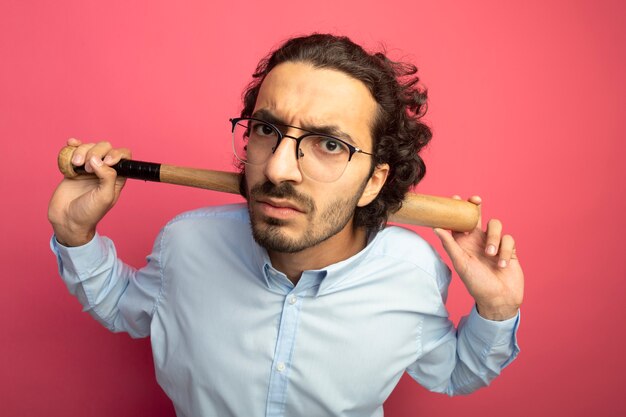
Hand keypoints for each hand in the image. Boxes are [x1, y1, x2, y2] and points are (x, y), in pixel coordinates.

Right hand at [48, 138, 130, 245]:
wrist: (66, 220)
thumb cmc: (89, 213)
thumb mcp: (105, 197)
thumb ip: (107, 177)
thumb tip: (97, 159)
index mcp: (117, 177)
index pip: (124, 156)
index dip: (117, 154)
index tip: (106, 161)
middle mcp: (104, 170)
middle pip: (105, 148)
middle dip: (95, 152)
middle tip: (86, 168)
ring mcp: (88, 168)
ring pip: (89, 147)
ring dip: (82, 151)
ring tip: (75, 165)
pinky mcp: (74, 168)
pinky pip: (75, 150)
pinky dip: (73, 145)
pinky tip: (70, 143)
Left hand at [434, 196, 523, 320]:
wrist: (499, 300)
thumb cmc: (476, 285)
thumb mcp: (461, 264)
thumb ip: (450, 245)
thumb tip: (436, 227)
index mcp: (463, 243)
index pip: (458, 221)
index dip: (456, 209)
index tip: (454, 198)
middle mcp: (477, 240)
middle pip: (477, 215)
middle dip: (476, 206)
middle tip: (475, 201)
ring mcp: (494, 243)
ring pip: (495, 225)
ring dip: (493, 237)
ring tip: (490, 254)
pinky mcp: (509, 249)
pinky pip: (509, 239)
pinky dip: (506, 251)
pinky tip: (502, 264)